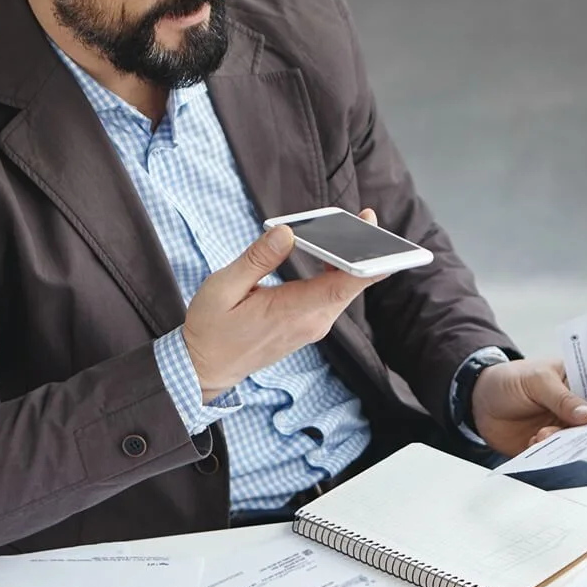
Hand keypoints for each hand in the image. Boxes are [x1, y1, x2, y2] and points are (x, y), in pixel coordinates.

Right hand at [181, 209, 387, 398]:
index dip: (365, 266)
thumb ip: (258, 259)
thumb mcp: (223, 287)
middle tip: (365, 219)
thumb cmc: (210, 328)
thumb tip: (286, 231)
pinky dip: (337, 275)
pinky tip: (334, 254)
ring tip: (353, 229)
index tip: (380, 244)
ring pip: (342, 292)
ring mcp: (312, 327)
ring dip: (350, 262)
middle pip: (348, 286)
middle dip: (363, 252)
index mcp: (289, 312)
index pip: (337, 288)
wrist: (205, 368)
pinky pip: (332, 298)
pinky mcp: (309, 327)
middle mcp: (309, 322)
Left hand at [468, 358, 586, 457]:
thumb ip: (562, 398)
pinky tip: (533, 442)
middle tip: (574, 431)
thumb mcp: (537, 380)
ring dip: (562, 442)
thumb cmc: (509, 380)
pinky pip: (554, 454)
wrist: (478, 400)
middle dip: (585, 430)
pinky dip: (546, 452)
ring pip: (574, 442)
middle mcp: (573, 408)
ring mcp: (560, 427)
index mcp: (577, 383)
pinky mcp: (545, 445)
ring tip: (542, 435)